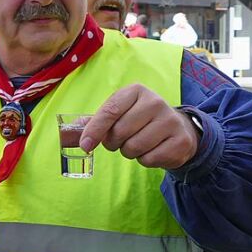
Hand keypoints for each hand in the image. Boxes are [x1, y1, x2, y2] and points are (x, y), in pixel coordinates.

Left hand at [80, 84, 198, 169]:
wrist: (178, 128)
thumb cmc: (140, 120)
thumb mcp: (120, 112)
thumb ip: (96, 120)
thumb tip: (71, 131)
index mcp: (136, 91)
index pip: (109, 111)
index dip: (94, 130)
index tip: (85, 145)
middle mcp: (155, 102)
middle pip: (120, 132)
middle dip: (114, 143)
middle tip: (121, 140)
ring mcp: (170, 121)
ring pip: (133, 147)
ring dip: (129, 152)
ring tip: (138, 143)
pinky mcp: (180, 141)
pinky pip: (149, 159)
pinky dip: (145, 160)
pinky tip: (152, 149)